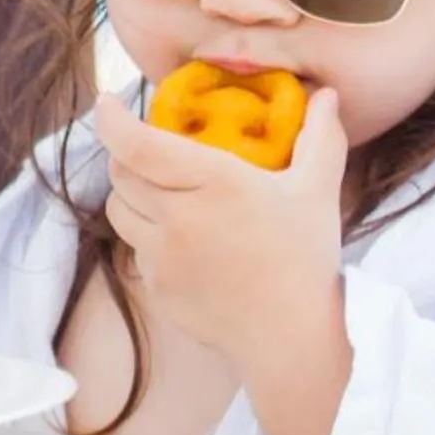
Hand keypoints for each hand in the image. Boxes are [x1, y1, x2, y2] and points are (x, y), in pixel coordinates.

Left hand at [93, 84, 347, 376]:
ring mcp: (162, 257)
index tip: (107, 103)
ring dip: (132, 195)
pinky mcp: (157, 288)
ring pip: (119, 211)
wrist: (293, 341)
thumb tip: (326, 93)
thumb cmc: (308, 260)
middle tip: (148, 148)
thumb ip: (321, 136)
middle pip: (121, 173)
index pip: (137, 145)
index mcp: (214, 183)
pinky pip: (136, 250)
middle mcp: (178, 217)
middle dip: (127, 154)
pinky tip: (183, 241)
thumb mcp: (318, 191)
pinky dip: (147, 237)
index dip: (111, 120)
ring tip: (164, 193)